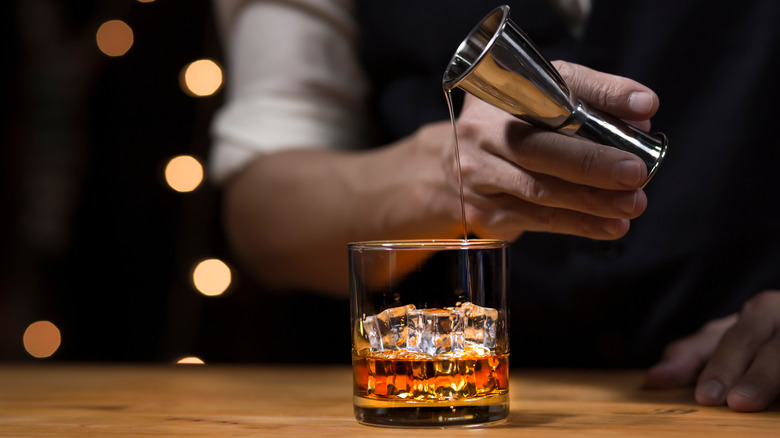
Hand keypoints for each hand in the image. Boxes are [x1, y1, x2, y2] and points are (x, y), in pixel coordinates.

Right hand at [451, 61, 657, 240]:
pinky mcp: (483, 210)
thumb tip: (641, 114)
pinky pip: (537, 218)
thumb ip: (591, 104)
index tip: (643, 105)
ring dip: (592, 200)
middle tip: (636, 171)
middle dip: (592, 162)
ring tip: (632, 203)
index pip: (556, 84)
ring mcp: (478, 173)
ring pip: (539, 189)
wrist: (449, 174)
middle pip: (538, 146)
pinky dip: (579, 223)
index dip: (601, 93)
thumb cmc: (510, 134)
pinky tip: (610, 226)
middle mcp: (482, 130)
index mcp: (502, 92)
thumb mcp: (540, 106)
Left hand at [645, 290, 779, 411]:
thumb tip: (653, 380)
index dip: (723, 368)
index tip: (706, 397)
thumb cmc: (761, 337)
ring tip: (754, 404)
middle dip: (758, 378)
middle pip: (775, 350)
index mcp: (761, 311)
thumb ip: (691, 357)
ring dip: (776, 379)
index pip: (739, 339)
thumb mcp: (726, 340)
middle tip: (737, 404)